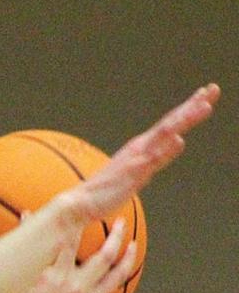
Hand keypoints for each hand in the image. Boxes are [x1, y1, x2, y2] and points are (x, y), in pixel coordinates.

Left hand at [0, 217, 136, 292]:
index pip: (117, 276)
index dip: (128, 259)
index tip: (131, 246)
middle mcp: (76, 287)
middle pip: (104, 255)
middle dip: (116, 236)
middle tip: (119, 221)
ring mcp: (57, 279)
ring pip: (74, 242)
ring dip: (81, 223)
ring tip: (82, 207)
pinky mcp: (38, 275)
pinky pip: (39, 246)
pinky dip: (33, 229)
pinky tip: (30, 213)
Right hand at [70, 83, 219, 222]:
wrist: (80, 203)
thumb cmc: (105, 192)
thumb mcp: (137, 174)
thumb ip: (156, 161)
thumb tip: (176, 146)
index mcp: (141, 148)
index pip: (169, 125)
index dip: (188, 110)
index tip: (205, 96)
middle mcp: (140, 148)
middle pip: (171, 122)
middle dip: (192, 106)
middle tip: (212, 89)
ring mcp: (136, 158)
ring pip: (165, 134)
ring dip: (185, 119)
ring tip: (204, 105)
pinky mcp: (132, 173)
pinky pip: (152, 160)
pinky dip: (166, 148)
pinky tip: (179, 139)